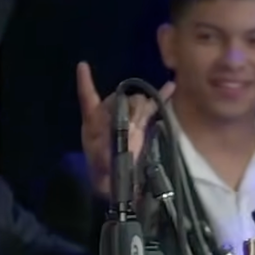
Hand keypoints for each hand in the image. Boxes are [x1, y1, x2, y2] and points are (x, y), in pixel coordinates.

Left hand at [77, 61, 170, 198]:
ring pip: (137, 101)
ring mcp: (128, 120)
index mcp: (93, 124)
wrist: (121, 189)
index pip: (88, 98)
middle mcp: (110, 118)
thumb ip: (108, 156)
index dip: (85, 82)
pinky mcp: (143, 126)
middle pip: (119, 98)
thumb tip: (120, 144)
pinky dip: (160, 97)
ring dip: (143, 107)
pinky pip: (152, 107)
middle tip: (134, 124)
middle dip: (127, 105)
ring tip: (143, 123)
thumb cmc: (106, 178)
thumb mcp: (102, 169)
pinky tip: (171, 87)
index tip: (83, 65)